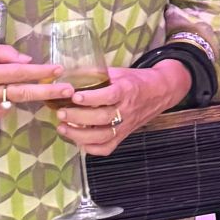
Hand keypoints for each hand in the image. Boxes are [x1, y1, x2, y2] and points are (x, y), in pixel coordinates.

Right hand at [0, 44, 69, 124]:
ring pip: (14, 100)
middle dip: (49, 91)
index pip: (19, 73)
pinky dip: (4, 99)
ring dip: (19, 92)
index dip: (41, 71)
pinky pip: (4, 108)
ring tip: (3, 82)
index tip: (59, 70)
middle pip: (24, 93)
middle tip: (69, 90)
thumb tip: (28, 62)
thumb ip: (4, 54)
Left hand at [55, 63, 184, 156]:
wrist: (160, 92)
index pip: (109, 96)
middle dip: (79, 117)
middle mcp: (127, 110)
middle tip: (60, 113)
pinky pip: (107, 148)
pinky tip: (78, 141)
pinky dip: (91, 148)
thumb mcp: (118, 72)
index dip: (91, 98)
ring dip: (80, 135)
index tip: (74, 96)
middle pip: (103, 118)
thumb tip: (69, 74)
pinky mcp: (124, 136)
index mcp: (126, 90)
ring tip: (63, 128)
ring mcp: (125, 126)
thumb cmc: (135, 80)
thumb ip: (96, 74)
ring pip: (103, 136)